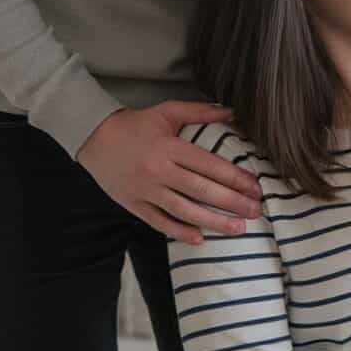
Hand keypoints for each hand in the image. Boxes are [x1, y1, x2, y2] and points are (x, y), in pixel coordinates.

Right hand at [76, 101, 261, 244]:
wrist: (94, 138)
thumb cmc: (136, 125)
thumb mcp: (167, 112)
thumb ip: (200, 112)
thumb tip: (232, 112)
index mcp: (169, 147)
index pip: (209, 165)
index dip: (235, 177)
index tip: (255, 187)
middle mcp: (159, 171)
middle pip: (201, 190)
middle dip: (232, 202)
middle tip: (255, 210)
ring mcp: (146, 190)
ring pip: (184, 210)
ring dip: (213, 222)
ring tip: (238, 228)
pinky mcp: (134, 205)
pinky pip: (159, 222)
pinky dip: (179, 232)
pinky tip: (200, 239)